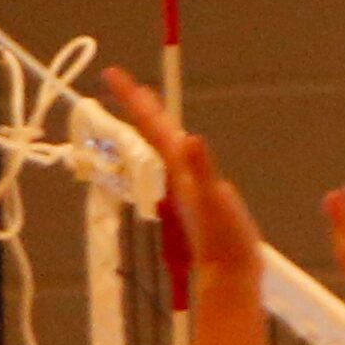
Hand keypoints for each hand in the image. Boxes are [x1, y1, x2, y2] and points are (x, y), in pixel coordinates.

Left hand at [103, 68, 261, 278]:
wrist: (230, 270)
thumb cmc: (225, 237)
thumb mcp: (217, 200)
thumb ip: (203, 170)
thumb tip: (190, 138)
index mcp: (179, 169)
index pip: (152, 126)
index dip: (135, 99)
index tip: (113, 73)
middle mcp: (176, 175)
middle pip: (152, 133)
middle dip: (139, 106)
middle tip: (123, 82)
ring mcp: (185, 186)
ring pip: (163, 146)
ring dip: (153, 123)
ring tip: (146, 105)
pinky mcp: (197, 196)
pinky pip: (180, 161)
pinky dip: (175, 144)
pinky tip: (180, 146)